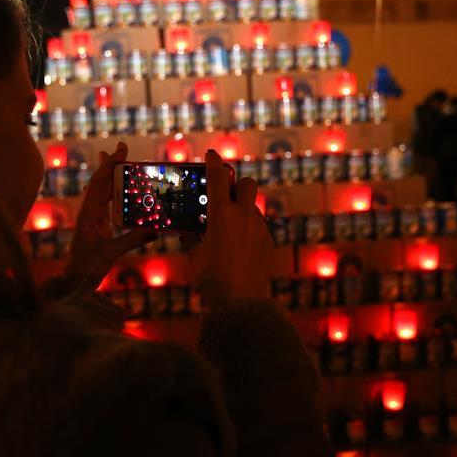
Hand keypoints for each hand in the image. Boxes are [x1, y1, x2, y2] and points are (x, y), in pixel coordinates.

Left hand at [61, 142, 155, 295]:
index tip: (120, 151)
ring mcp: (93, 220)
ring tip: (119, 160)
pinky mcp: (99, 228)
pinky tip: (122, 189)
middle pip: (101, 183)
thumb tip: (156, 230)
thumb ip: (133, 240)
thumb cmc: (86, 268)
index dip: (109, 165)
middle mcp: (89, 213)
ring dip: (113, 177)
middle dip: (111, 165)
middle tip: (122, 148)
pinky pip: (109, 206)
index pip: (98, 183)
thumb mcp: (110, 253)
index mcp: (88, 214)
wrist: (74, 284)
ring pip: (104, 192)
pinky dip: (118, 195)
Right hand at [190, 150, 272, 305]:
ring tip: (229, 228)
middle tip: (225, 194)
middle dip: (237, 184)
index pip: (218, 178)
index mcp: (222, 214)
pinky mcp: (268, 242)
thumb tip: (188, 231)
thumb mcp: (195, 255)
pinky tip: (239, 247)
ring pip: (254, 207)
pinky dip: (249, 229)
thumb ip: (193, 238)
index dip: (214, 162)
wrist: (241, 302)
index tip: (211, 154)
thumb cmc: (212, 278)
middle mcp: (244, 216)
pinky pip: (259, 227)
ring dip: (243, 210)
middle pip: (247, 183)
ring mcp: (259, 228)